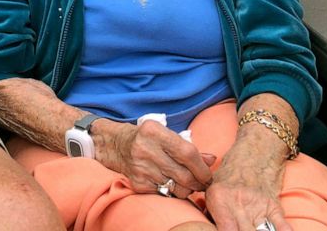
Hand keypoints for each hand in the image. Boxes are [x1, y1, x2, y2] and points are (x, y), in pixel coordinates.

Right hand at [94, 118, 214, 198]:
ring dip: (186, 189)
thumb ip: (188, 147)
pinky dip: (171, 192)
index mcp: (154, 131)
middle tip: (202, 183)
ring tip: (186, 183)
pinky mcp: (137, 183)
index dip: (202, 168)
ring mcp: (140, 167)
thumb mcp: (165, 134)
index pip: (187, 153)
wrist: (115, 145)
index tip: (208, 175)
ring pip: (176, 188)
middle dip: (198, 183)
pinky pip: (164, 194)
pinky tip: (169, 183)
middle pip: (184, 175)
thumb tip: (211, 160)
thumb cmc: (146, 138)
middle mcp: (145, 149)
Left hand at [206, 132, 290, 230]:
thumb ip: (210, 209)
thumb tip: (206, 229)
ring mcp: (257, 204)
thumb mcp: (212, 186)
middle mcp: (237, 201)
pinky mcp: (274, 205)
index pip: (225, 229)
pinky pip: (281, 226)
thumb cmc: (230, 173)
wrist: (254, 153)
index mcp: (218, 196)